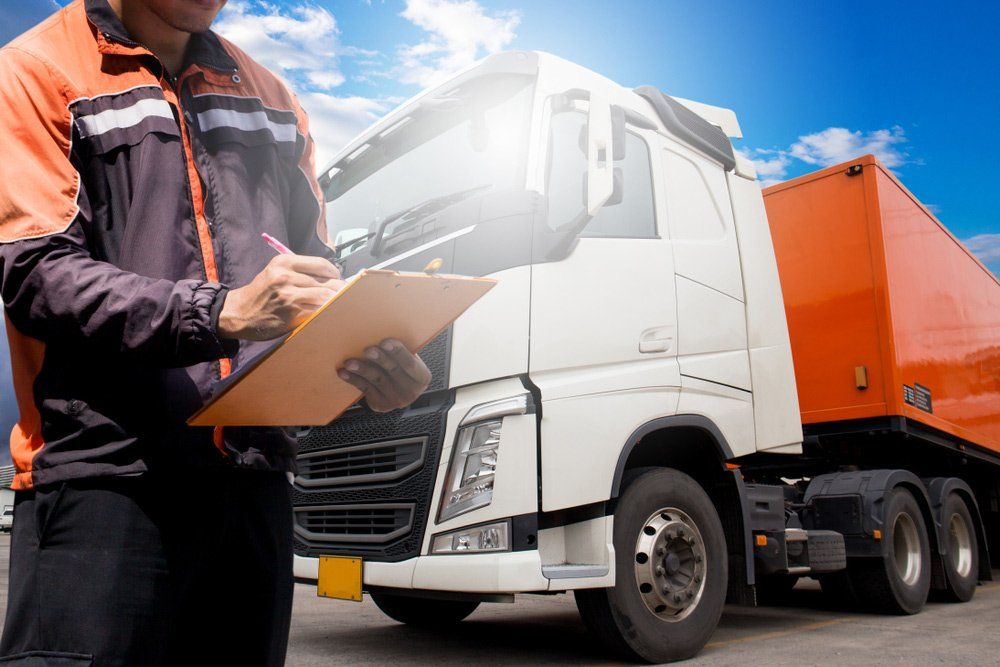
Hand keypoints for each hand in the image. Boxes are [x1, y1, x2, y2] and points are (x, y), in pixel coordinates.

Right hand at [217, 254, 344, 339]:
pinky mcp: (290, 313)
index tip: (338, 280)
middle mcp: (285, 276)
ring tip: (337, 305)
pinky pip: (317, 311)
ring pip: (325, 296)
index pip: (321, 264)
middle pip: (326, 281)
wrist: (239, 313)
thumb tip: (334, 277)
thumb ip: (301, 272)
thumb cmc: (262, 293)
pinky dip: (325, 313)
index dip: (335, 273)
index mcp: (284, 262)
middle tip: (343, 295)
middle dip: (338, 290)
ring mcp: (288, 295)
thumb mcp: (276, 272)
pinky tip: (326, 314)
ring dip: (335, 302)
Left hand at [338, 339, 431, 412]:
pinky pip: (365, 389)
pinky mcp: (381, 405)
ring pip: (377, 380)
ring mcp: (396, 400)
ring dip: (362, 369)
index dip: (397, 352)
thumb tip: (382, 327)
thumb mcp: (408, 359)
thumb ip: (401, 350)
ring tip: (349, 362)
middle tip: (367, 350)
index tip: (384, 342)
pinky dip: (353, 379)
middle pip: (392, 371)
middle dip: (379, 359)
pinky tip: (343, 372)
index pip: (410, 363)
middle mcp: (411, 391)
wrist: (397, 389)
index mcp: (422, 377)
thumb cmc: (400, 366)